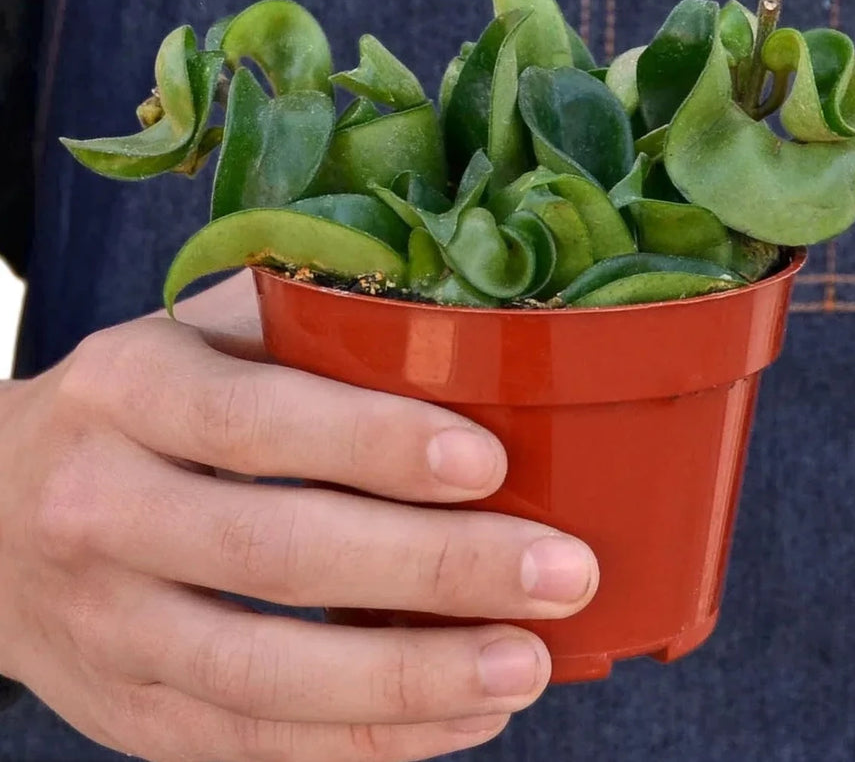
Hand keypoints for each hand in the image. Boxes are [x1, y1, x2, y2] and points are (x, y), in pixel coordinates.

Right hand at [0, 272, 597, 761]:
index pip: (256, 421)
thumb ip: (305, 326)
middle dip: (434, 567)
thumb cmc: (143, 403)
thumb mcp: (200, 335)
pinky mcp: (128, 712)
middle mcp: (101, 507)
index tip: (488, 462)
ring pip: (266, 676)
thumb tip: (468, 329)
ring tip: (529, 665)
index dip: (373, 444)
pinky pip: (254, 743)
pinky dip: (367, 742)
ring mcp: (106, 626)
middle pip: (276, 552)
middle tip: (561, 571)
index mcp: (130, 389)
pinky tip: (462, 718)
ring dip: (413, 679)